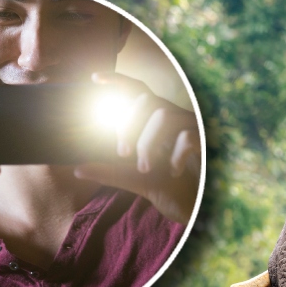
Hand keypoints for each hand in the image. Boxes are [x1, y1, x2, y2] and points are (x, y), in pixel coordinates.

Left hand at [74, 72, 200, 223]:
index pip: (138, 92)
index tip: (94, 80)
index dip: (118, 81)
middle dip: (129, 123)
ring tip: (144, 166)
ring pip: (164, 114)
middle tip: (122, 152)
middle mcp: (175, 120)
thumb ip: (111, 172)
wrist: (201, 207)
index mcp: (157, 123)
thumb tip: (77, 169)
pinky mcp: (208, 144)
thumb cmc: (170, 188)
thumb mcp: (136, 179)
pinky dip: (174, 155)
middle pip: (147, 99)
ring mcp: (192, 129)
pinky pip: (187, 137)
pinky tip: (172, 171)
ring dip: (148, 142)